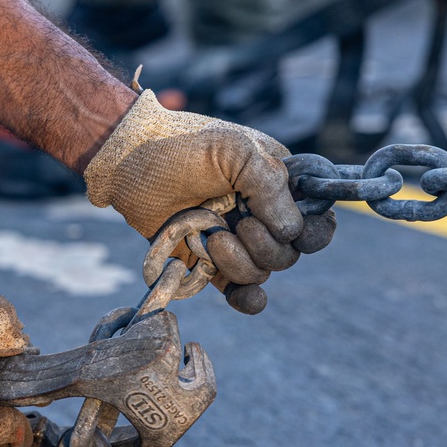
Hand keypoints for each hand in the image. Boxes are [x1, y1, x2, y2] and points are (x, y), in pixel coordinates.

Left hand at [83, 89, 331, 311]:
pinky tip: (243, 295)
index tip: (292, 229)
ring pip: (262, 272)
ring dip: (242, 263)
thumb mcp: (235, 150)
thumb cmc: (183, 147)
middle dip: (266, 246)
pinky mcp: (209, 264)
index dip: (314, 231)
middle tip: (238, 223)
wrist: (130, 165)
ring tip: (211, 239)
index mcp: (279, 185)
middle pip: (290, 253)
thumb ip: (270, 185)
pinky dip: (247, 298)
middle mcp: (261, 216)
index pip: (317, 218)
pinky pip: (241, 292)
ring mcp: (236, 241)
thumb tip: (292, 232)